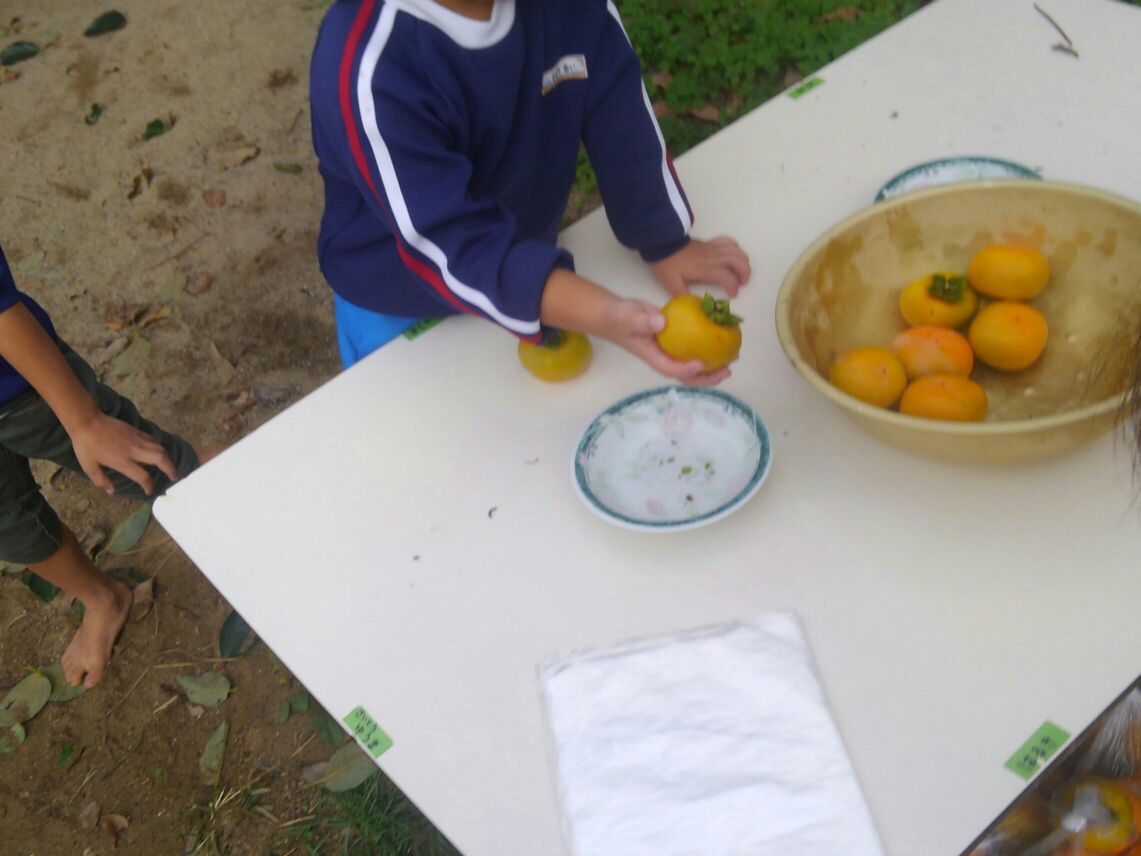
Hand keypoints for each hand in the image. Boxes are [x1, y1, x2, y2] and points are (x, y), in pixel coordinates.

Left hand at [69, 413, 177, 495]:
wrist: (87, 421)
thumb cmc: (86, 445)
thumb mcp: (89, 466)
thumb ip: (101, 480)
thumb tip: (111, 491)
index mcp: (123, 461)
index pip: (143, 476)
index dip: (149, 486)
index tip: (150, 492)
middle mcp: (135, 451)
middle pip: (161, 459)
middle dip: (171, 469)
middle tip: (175, 477)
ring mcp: (137, 439)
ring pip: (160, 448)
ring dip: (167, 458)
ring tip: (169, 466)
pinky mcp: (136, 431)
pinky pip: (153, 440)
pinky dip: (158, 447)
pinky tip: (157, 451)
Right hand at [601, 299, 731, 386]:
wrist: (615, 314)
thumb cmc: (619, 318)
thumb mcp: (627, 317)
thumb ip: (641, 319)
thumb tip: (662, 322)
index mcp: (654, 357)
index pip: (671, 369)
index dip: (687, 370)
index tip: (701, 363)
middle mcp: (665, 357)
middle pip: (687, 376)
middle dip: (708, 377)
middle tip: (727, 370)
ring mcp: (671, 351)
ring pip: (693, 365)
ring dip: (714, 366)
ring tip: (732, 360)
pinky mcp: (677, 341)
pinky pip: (694, 348)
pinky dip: (709, 347)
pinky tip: (723, 339)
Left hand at [649, 236, 750, 297]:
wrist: (661, 244)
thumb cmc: (667, 265)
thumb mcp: (672, 284)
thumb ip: (684, 296)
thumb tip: (695, 306)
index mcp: (705, 269)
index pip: (727, 277)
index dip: (733, 287)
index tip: (732, 294)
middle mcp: (713, 257)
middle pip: (738, 261)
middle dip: (745, 273)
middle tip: (741, 283)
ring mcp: (712, 248)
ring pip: (736, 250)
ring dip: (743, 261)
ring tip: (740, 271)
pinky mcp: (709, 243)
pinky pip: (728, 241)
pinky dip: (735, 248)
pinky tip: (734, 256)